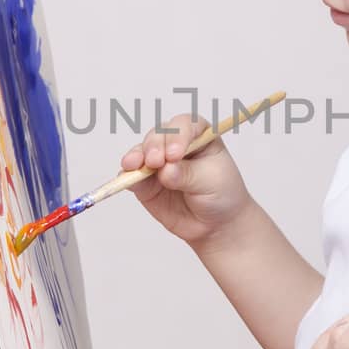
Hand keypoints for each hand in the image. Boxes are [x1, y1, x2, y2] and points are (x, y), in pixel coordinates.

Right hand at [120, 113, 251, 247]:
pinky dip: (126, 175)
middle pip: (160, 134)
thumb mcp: (211, 182)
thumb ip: (187, 174)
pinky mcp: (146, 182)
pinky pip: (131, 175)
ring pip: (142, 151)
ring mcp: (159, 163)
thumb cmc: (222, 195)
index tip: (175, 154)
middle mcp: (176, 144)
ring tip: (134, 166)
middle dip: (154, 145)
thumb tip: (165, 171)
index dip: (178, 135)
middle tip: (156, 161)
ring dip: (137, 156)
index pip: (186, 125)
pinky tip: (126, 177)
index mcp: (199, 136)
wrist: (215, 224)